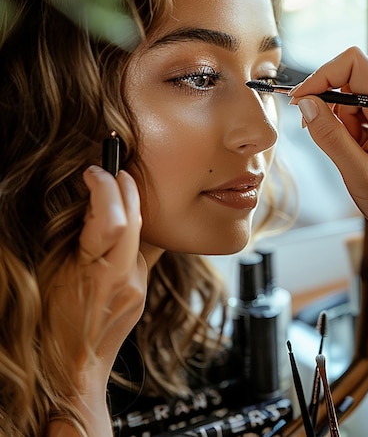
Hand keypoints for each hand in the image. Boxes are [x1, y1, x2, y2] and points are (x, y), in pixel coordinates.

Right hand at [47, 166, 146, 432]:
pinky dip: (134, 232)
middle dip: (126, 187)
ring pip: (143, 233)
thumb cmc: (50, 324)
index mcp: (96, 274)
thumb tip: (91, 202)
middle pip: (136, 220)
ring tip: (117, 187)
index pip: (113, 220)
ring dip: (132, 206)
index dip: (105, 188)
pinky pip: (144, 251)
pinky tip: (124, 223)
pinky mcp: (143, 290)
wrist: (72, 369)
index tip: (94, 171)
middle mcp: (125, 278)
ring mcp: (138, 285)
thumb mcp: (51, 276)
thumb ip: (76, 240)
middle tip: (113, 169)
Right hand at [290, 46, 367, 250]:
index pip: (354, 64)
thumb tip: (305, 104)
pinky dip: (339, 129)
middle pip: (348, 77)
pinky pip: (350, 114)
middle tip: (312, 130)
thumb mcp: (357, 173)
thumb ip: (330, 136)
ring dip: (333, 120)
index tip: (300, 100)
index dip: (322, 76)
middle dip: (324, 100)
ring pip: (345, 97)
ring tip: (343, 154)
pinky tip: (347, 153)